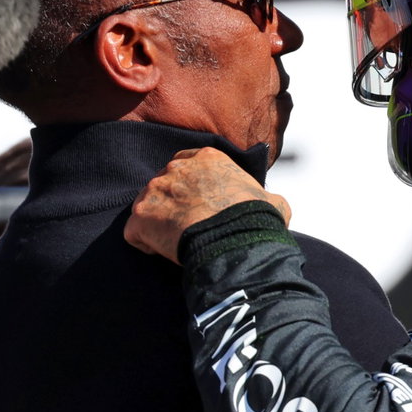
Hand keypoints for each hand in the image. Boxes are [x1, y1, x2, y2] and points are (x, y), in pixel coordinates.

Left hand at [123, 147, 290, 263]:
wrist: (233, 241)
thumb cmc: (254, 221)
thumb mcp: (273, 202)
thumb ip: (268, 198)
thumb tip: (276, 205)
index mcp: (207, 158)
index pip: (187, 165)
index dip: (191, 188)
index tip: (200, 205)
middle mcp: (176, 168)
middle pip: (164, 184)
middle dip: (172, 204)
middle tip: (188, 226)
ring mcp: (155, 190)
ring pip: (147, 207)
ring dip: (158, 223)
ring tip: (176, 243)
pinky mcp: (141, 216)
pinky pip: (135, 232)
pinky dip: (145, 244)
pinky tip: (164, 253)